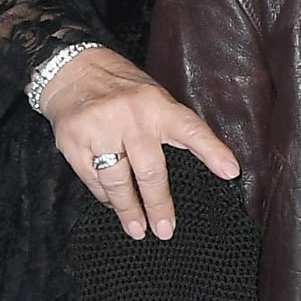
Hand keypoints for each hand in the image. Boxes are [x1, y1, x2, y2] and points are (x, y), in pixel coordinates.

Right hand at [38, 45, 237, 239]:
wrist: (71, 70)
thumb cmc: (121, 89)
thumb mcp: (153, 98)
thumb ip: (170, 127)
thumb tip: (198, 167)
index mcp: (157, 105)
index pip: (190, 130)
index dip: (212, 151)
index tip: (230, 172)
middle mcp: (130, 117)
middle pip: (149, 170)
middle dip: (159, 204)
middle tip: (165, 230)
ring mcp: (99, 129)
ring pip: (118, 182)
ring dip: (128, 210)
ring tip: (138, 230)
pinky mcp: (73, 142)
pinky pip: (93, 179)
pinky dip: (105, 196)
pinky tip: (113, 204)